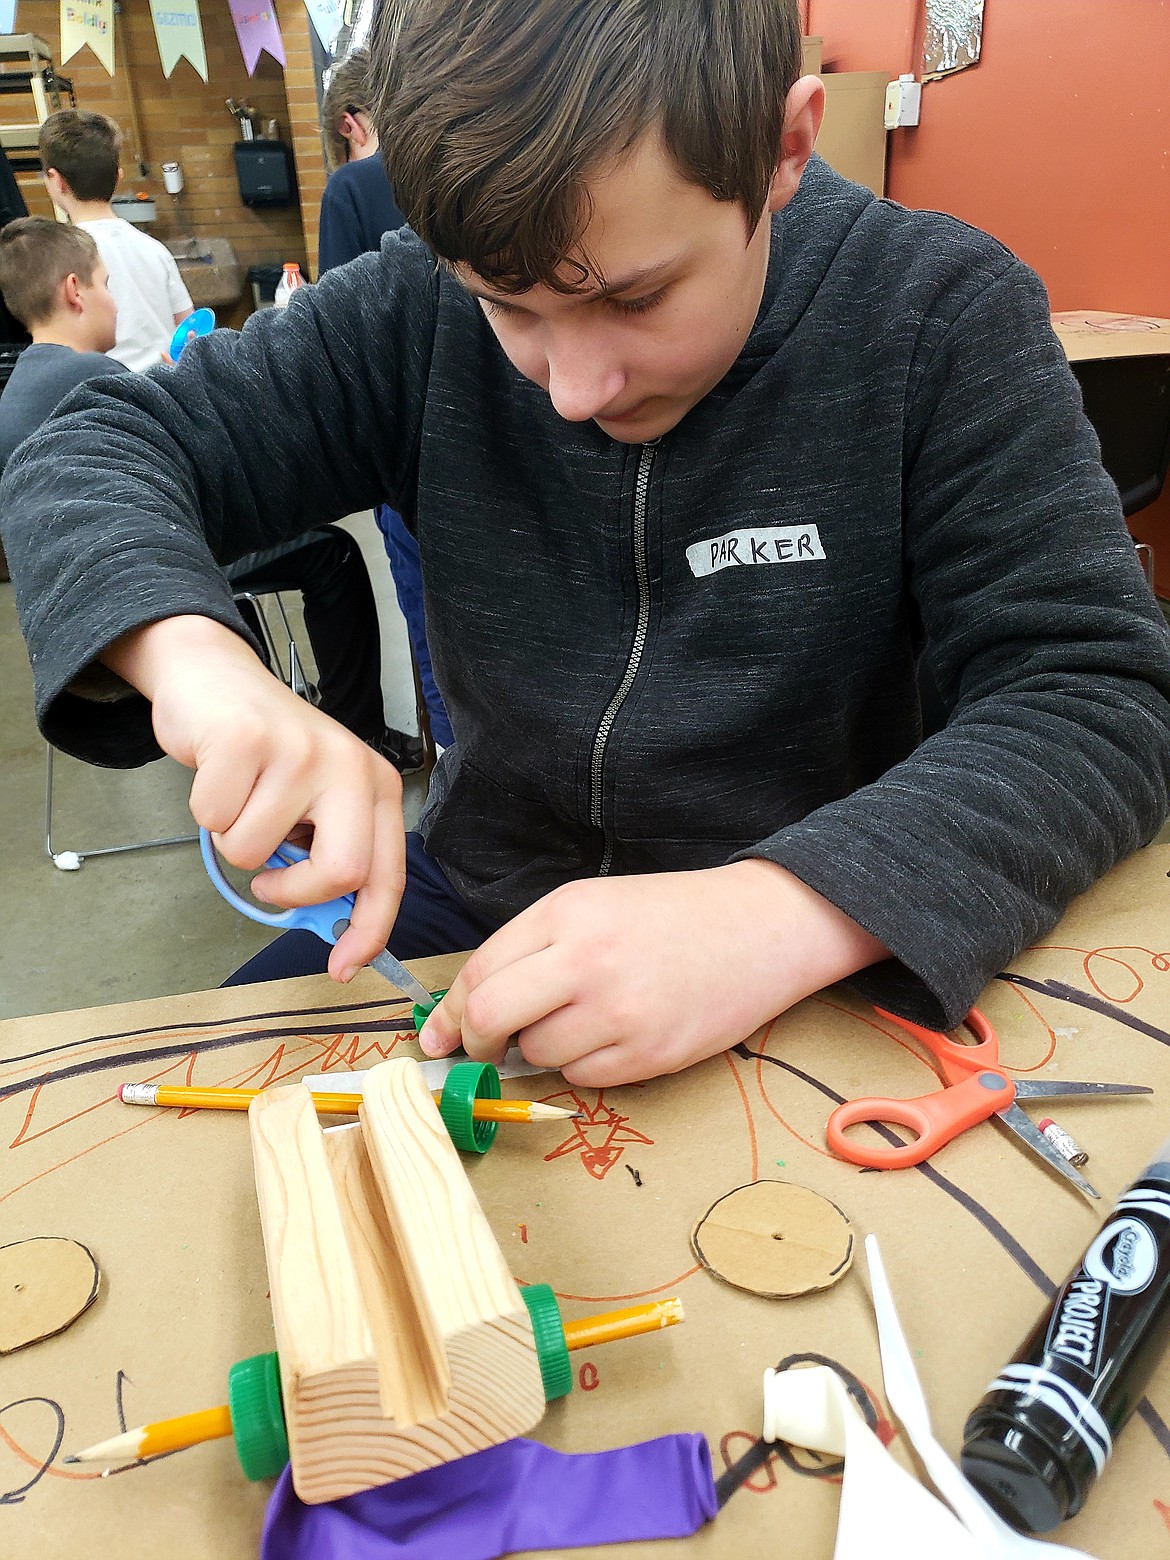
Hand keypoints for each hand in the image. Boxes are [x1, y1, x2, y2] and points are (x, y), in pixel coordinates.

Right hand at [103, 615, 404, 979]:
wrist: (216, 679)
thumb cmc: (266, 755)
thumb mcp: (314, 802)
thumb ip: (328, 855)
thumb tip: (333, 929)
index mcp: (375, 787)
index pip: (387, 875)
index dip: (369, 930)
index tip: (343, 967)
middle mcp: (349, 765)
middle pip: (340, 872)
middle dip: (293, 892)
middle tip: (269, 878)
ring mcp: (299, 750)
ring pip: (256, 852)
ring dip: (234, 840)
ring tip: (241, 798)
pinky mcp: (245, 740)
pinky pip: (213, 820)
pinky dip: (205, 811)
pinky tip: (217, 774)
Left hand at [419, 860, 886, 1086]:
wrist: (758, 928)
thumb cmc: (669, 916)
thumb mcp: (592, 905)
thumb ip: (529, 949)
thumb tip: (466, 1013)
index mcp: (567, 913)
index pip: (481, 973)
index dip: (452, 1013)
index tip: (440, 1036)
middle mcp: (588, 960)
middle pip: (493, 1018)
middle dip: (476, 1042)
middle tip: (484, 1048)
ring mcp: (621, 1010)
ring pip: (539, 1054)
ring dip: (542, 1049)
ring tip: (580, 1021)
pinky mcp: (650, 1053)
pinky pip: (584, 1078)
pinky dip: (584, 1065)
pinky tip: (614, 1035)